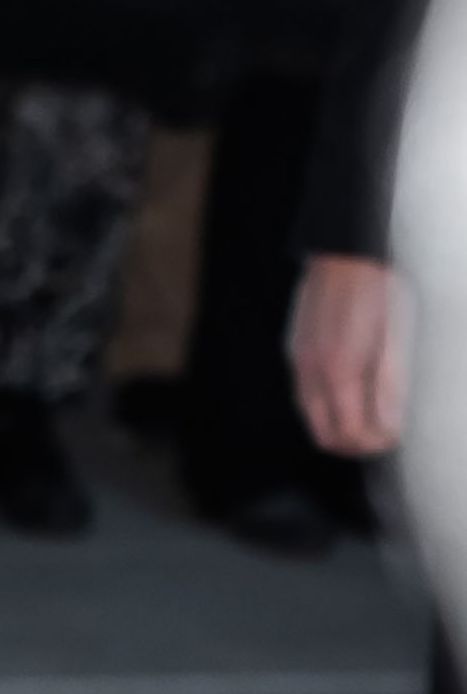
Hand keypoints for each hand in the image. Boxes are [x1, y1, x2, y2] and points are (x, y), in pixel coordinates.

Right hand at [288, 250, 407, 458]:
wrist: (348, 250)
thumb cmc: (380, 289)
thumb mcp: (397, 339)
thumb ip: (390, 387)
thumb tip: (390, 427)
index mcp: (341, 370)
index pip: (350, 432)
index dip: (373, 444)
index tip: (393, 439)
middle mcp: (312, 370)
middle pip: (323, 433)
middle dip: (352, 444)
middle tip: (380, 437)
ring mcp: (299, 359)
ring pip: (310, 415)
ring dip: (336, 426)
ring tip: (366, 419)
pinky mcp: (295, 348)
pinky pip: (304, 391)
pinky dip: (324, 405)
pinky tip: (347, 393)